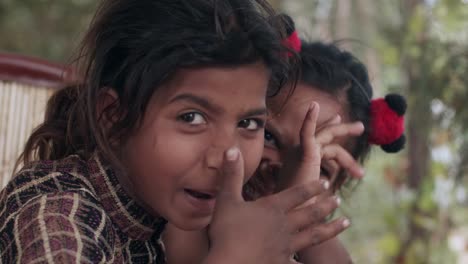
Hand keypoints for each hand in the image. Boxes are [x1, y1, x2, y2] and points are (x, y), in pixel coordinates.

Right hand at [206, 104, 347, 263]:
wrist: (229, 263)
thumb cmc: (225, 232)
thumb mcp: (226, 200)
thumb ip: (232, 174)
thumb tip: (232, 148)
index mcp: (273, 208)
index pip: (297, 193)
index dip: (312, 186)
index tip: (325, 180)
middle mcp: (284, 225)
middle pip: (311, 212)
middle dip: (326, 204)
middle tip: (338, 199)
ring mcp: (286, 246)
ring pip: (314, 235)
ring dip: (331, 228)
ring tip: (346, 223)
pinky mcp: (283, 263)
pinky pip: (301, 263)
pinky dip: (310, 262)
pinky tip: (318, 262)